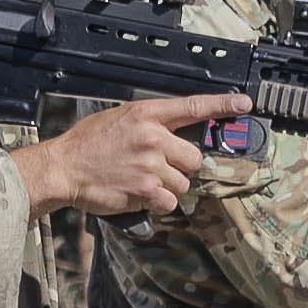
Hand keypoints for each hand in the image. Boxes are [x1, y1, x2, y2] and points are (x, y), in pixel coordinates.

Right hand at [10, 92, 234, 217]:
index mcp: (147, 114)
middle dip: (182, 166)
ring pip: (183, 182)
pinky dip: (158, 203)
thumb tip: (174, 133)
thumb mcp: (119, 119)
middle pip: (194, 157)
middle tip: (160, 167)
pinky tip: (140, 195)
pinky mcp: (146, 190)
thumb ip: (150, 123)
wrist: (64, 167)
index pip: (193, 107)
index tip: (243, 104)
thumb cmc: (87, 144)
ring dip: (167, 187)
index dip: (223, 106)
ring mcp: (151, 165)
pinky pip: (170, 202)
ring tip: (142, 181)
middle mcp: (153, 137)